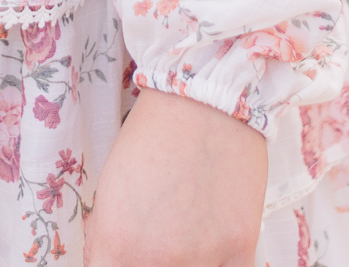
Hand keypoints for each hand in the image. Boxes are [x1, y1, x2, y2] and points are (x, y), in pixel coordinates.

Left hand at [86, 88, 266, 266]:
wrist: (202, 98)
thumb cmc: (152, 133)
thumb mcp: (109, 188)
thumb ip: (108, 240)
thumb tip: (110, 262)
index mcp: (116, 244)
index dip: (116, 263)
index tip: (126, 254)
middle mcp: (156, 259)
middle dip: (149, 259)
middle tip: (159, 233)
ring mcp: (201, 259)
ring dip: (186, 260)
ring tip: (187, 230)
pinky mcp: (240, 251)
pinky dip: (219, 261)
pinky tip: (213, 241)